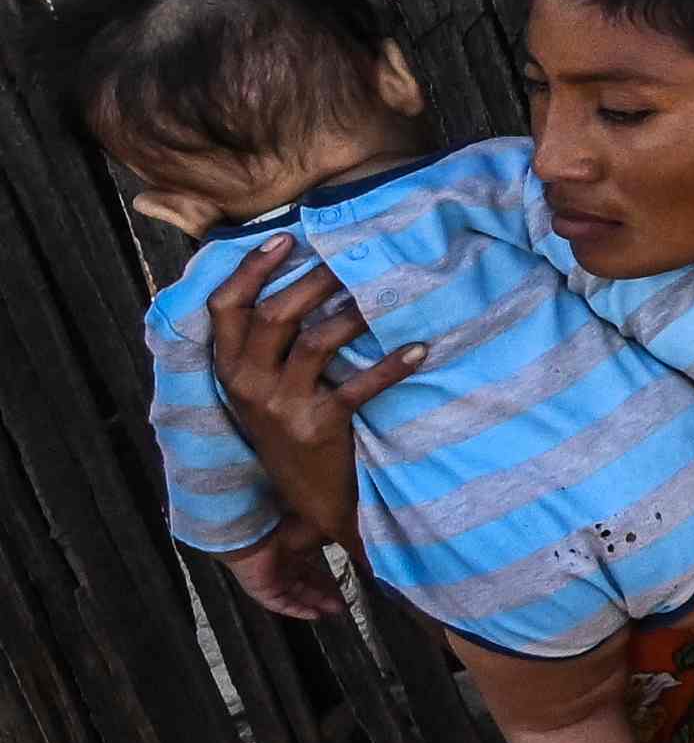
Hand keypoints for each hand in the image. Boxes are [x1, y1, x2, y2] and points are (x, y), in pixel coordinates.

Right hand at [201, 240, 426, 550]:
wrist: (309, 505)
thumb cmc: (293, 431)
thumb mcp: (264, 390)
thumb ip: (269, 346)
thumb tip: (303, 279)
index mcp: (229, 370)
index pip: (224, 308)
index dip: (251, 270)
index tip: (287, 238)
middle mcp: (247, 385)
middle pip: (274, 316)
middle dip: (313, 281)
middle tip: (349, 258)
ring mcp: (280, 408)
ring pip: (313, 343)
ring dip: (351, 314)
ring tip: (383, 294)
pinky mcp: (318, 429)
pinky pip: (358, 387)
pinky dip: (391, 364)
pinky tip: (420, 348)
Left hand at [226, 530, 344, 621]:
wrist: (258, 535)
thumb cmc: (286, 529)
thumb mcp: (320, 533)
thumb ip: (335, 543)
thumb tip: (356, 549)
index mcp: (295, 550)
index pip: (314, 569)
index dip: (330, 579)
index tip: (345, 585)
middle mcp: (284, 565)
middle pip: (308, 584)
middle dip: (326, 594)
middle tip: (344, 601)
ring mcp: (272, 578)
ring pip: (298, 595)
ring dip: (317, 604)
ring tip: (336, 610)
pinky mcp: (262, 590)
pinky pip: (282, 604)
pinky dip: (298, 611)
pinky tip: (315, 615)